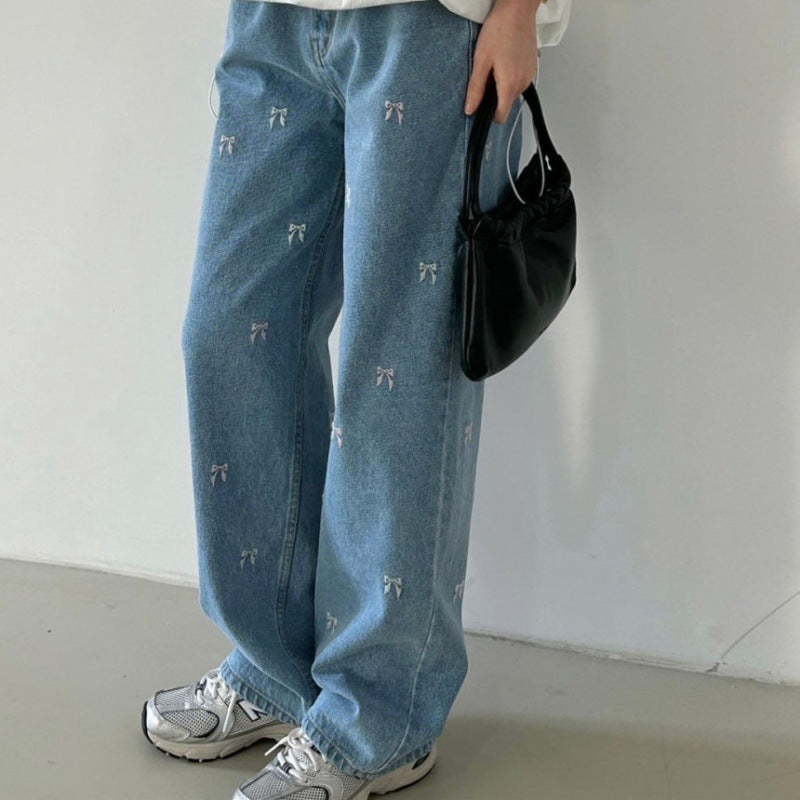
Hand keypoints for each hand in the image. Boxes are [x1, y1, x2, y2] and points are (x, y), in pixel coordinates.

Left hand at [464, 0, 540, 123]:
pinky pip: (520, 81)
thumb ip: (476, 88)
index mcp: (509, 84)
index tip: (481, 107)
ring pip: (513, 92)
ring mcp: (530, 75)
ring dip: (503, 86)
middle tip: (485, 77)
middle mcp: (523, 83)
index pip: (501, 115)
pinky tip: (505, 61)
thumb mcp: (481, 60)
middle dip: (495, 97)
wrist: (518, 10)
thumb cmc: (499, 30)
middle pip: (506, 104)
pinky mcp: (533, 68)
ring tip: (495, 66)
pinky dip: (511, 77)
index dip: (489, 115)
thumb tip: (470, 109)